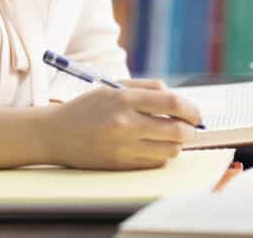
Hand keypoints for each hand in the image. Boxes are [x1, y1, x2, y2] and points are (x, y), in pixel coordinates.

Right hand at [43, 80, 202, 169]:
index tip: (196, 114)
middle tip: (191, 128)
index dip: (191, 109)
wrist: (56, 133)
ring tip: (170, 137)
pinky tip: (154, 147)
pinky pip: (155, 163)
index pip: (171, 104)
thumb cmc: (88, 107)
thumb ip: (147, 88)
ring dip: (177, 144)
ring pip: (170, 151)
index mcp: (124, 99)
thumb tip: (177, 99)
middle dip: (190, 130)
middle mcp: (125, 124)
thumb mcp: (114, 87)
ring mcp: (123, 147)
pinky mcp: (121, 165)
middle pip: (176, 131)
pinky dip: (161, 155)